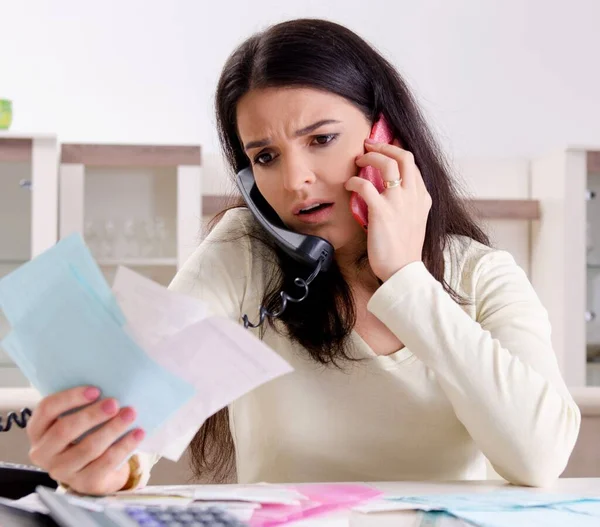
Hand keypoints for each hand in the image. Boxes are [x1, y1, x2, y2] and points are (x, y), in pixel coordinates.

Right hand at [27, 386, 144, 494]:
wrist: (98, 468)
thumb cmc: (85, 434)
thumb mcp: (78, 418)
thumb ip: (84, 404)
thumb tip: (109, 384)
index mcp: (38, 430)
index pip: (47, 409)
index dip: (70, 398)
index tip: (96, 390)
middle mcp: (44, 453)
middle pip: (64, 431)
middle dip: (92, 415)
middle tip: (114, 403)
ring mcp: (62, 471)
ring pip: (88, 448)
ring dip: (112, 429)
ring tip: (131, 414)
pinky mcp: (84, 483)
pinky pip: (106, 463)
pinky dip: (124, 445)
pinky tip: (138, 433)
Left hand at [345, 140, 430, 280]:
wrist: (403, 271)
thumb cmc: (404, 250)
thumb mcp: (415, 221)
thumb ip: (408, 204)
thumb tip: (391, 191)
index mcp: (423, 198)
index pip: (412, 164)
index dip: (396, 151)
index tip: (384, 148)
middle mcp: (414, 196)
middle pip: (403, 156)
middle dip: (384, 146)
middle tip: (369, 145)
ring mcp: (399, 202)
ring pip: (387, 164)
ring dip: (370, 157)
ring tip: (358, 160)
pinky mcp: (382, 212)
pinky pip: (366, 186)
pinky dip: (354, 181)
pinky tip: (348, 185)